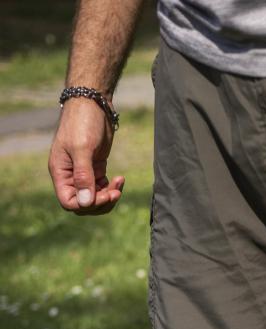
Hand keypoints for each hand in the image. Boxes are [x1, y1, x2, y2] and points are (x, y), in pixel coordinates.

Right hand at [49, 99, 124, 213]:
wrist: (93, 102)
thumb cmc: (83, 122)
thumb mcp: (82, 148)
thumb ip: (83, 176)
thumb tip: (85, 203)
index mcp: (60, 172)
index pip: (69, 202)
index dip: (86, 205)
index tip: (103, 195)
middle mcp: (69, 175)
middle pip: (83, 204)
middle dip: (100, 203)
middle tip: (115, 192)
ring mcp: (83, 173)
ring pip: (95, 199)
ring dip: (109, 197)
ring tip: (119, 184)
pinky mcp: (95, 168)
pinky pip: (103, 188)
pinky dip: (112, 188)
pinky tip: (120, 179)